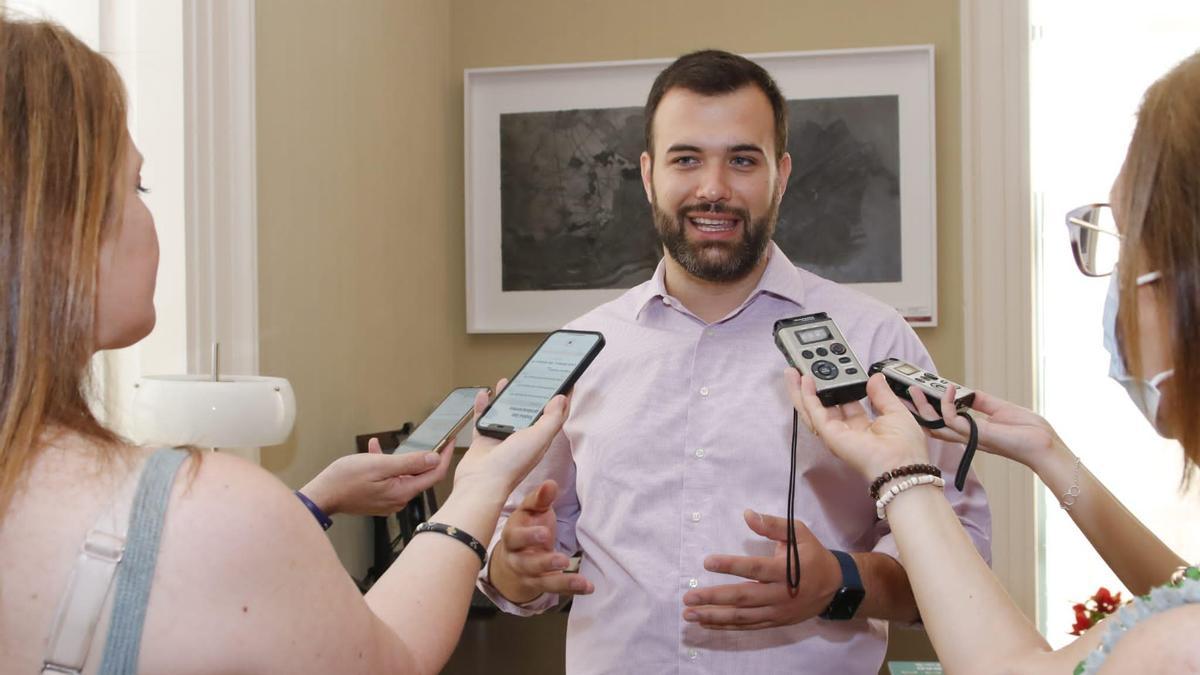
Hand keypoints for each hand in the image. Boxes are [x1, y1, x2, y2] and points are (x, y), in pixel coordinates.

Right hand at [299, 437, 452, 516]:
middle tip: (426, 438)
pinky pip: (389, 478)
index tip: (450, 440)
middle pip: (420, 475)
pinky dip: (384, 464)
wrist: (322, 495)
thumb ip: (409, 462)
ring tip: (382, 445)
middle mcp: (399, 499)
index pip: (434, 474)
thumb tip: (434, 459)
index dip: (444, 456)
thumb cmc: (345, 480)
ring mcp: (388, 500)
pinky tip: (373, 450)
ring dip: (397, 458)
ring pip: (402, 474)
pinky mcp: (378, 498)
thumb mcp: (379, 465)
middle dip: (421, 456)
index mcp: (402, 491)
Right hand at [452, 379, 569, 494]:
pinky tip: (483, 395)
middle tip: (531, 376)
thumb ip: (551, 419)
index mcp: (538, 439)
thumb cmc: (510, 466)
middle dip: (529, 394)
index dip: (558, 399)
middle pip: (527, 411)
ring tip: (506, 383)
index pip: (553, 415)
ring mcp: (501, 439)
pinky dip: (483, 407)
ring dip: (505, 397)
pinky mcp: (484, 440)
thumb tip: (561, 399)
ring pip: (505, 413)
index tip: (562, 381)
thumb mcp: (538, 438)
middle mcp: (521, 439)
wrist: (480, 483)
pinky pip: (483, 419)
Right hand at [488, 479, 593, 603]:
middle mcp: (516, 559)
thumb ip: (540, 499)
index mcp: (512, 537)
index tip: (545, 533)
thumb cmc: (525, 528)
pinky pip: (555, 589)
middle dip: (544, 563)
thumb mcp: (530, 511)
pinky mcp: (541, 585)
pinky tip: (588, 587)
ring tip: (580, 581)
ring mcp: (528, 575)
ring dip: (562, 581)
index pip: (515, 537)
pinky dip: (571, 589)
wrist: (512, 559)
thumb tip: (550, 484)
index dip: (528, 536)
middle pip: (527, 564)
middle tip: (563, 560)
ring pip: (542, 581)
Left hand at [682, 510, 839, 629]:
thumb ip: (773, 525)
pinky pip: (748, 626)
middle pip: (743, 597)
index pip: (754, 569)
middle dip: (713, 597)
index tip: (706, 562)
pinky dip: (726, 626)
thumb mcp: (799, 533)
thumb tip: (747, 514)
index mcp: (786, 570)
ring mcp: (777, 611)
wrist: (835, 587)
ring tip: (690, 613)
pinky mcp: (775, 621)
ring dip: (714, 616)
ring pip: (742, 616)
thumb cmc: (813, 555)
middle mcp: (780, 594)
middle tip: (688, 597)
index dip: (730, 566)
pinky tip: (707, 623)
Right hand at [788, 369, 928, 480]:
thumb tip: (875, 378)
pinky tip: (804, 381)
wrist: (902, 465)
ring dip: (801, 390)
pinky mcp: (829, 434)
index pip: (845, 403)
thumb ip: (882, 395)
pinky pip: (814, 412)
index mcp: (863, 427)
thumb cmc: (905, 447)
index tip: (835, 370)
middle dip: (814, 386)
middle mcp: (846, 431)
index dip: (839, 386)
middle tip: (806, 367)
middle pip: (824, 405)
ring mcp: (835, 434)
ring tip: (794, 371)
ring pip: (811, 410)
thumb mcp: (896, 411)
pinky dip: (806, 396)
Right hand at [909, 385, 1065, 470]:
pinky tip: (948, 390)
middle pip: (932, 426)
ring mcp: (970, 437)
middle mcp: (967, 437)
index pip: (942, 423)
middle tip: (904, 394)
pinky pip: (952, 419)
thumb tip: (967, 392)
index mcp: (972, 432)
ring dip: (922, 406)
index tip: (918, 395)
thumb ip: (981, 402)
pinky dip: (947, 403)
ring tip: (914, 390)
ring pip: (935, 424)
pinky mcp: (976, 434)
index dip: (927, 410)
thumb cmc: (1029, 432)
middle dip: (916, 411)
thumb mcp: (1001, 410)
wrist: (1044, 445)